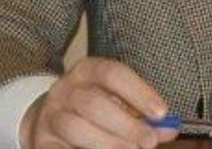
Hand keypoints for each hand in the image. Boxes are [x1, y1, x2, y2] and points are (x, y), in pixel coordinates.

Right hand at [20, 57, 178, 148]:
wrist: (49, 119)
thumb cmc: (93, 108)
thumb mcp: (118, 102)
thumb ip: (144, 115)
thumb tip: (170, 129)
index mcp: (87, 71)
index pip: (113, 73)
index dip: (138, 91)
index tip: (161, 112)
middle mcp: (65, 89)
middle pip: (94, 104)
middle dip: (125, 125)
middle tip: (148, 141)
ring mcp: (51, 115)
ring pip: (76, 127)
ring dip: (108, 143)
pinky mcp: (41, 141)